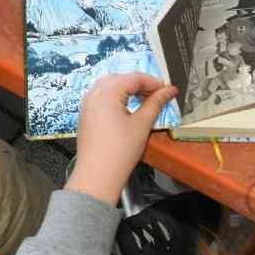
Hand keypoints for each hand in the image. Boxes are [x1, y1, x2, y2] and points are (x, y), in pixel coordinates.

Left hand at [64, 73, 176, 205]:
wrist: (97, 176)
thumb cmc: (119, 153)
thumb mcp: (142, 124)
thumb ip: (156, 103)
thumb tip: (169, 90)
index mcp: (106, 93)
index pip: (133, 78)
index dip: (153, 82)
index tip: (167, 89)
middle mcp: (93, 94)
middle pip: (120, 79)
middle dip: (139, 84)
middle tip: (157, 94)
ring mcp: (87, 105)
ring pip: (109, 87)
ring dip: (127, 90)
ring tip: (144, 101)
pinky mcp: (85, 115)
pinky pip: (101, 97)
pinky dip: (116, 98)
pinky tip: (128, 109)